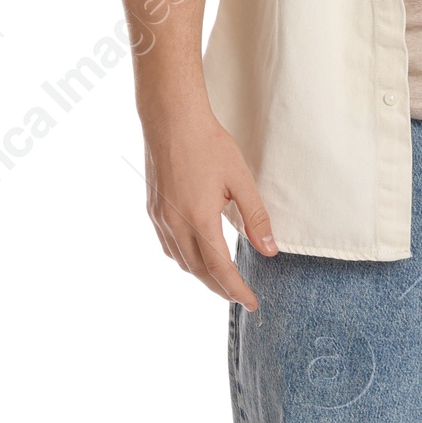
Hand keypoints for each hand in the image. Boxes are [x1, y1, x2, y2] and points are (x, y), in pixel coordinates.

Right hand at [141, 102, 277, 308]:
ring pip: (180, 261)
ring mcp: (160, 218)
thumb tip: (269, 250)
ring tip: (222, 281)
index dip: (237, 290)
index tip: (252, 303)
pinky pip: (168, 246)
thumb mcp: (241, 180)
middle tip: (240, 297)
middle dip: (220, 288)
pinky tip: (196, 256)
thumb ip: (256, 219)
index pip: (220, 269)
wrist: (171, 119)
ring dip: (201, 276)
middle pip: (198, 271)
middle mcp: (175, 224)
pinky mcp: (152, 210)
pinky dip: (184, 259)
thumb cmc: (209, 144)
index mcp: (199, 219)